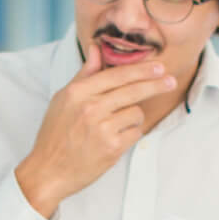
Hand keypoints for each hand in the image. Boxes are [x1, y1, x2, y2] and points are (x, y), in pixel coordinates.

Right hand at [13, 42, 175, 217]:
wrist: (48, 170)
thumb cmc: (55, 134)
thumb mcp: (63, 99)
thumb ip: (84, 74)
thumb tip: (96, 49)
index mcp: (78, 92)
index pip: (117, 75)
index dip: (141, 70)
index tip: (157, 68)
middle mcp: (90, 107)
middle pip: (133, 90)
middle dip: (155, 84)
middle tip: (169, 80)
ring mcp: (102, 128)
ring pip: (136, 112)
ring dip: (133, 117)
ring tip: (116, 126)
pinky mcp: (112, 147)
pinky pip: (135, 132)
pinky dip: (130, 134)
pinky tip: (116, 139)